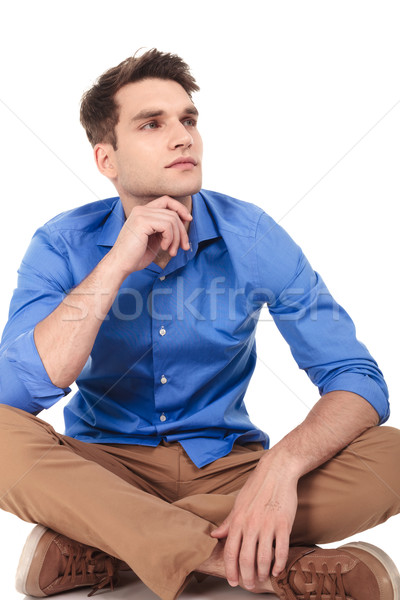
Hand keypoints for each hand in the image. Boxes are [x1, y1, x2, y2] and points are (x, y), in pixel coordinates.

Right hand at [109, 196, 191, 274]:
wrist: (121, 264)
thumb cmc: (136, 255)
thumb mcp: (155, 239)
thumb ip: (166, 230)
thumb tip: (184, 224)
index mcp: (143, 212)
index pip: (167, 200)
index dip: (180, 208)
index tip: (188, 219)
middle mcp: (141, 210)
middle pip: (172, 212)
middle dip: (182, 231)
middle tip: (184, 246)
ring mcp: (141, 214)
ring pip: (172, 220)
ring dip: (176, 238)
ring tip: (172, 251)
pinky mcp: (142, 222)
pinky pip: (167, 226)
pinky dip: (170, 239)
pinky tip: (163, 247)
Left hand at [211, 456, 297, 589]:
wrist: (276, 471)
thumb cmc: (257, 487)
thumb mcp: (238, 503)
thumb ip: (228, 522)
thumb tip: (215, 535)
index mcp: (238, 520)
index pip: (231, 551)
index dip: (231, 569)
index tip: (232, 581)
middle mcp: (251, 524)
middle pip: (246, 559)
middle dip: (247, 576)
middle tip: (249, 585)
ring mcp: (268, 525)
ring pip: (264, 558)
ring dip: (263, 572)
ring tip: (263, 578)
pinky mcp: (284, 524)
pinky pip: (281, 550)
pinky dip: (279, 564)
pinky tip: (277, 569)